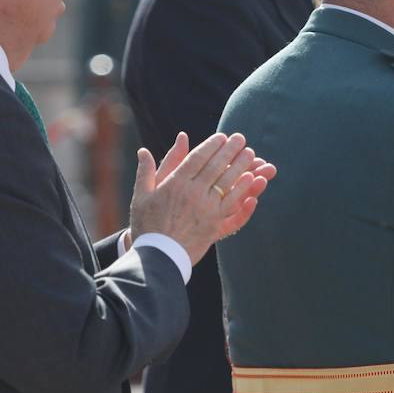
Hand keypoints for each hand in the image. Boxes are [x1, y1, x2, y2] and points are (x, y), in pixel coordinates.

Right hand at [129, 132, 273, 265]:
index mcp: (174, 184)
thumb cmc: (146, 225)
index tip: (222, 136)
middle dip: (230, 150)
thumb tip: (143, 150)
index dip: (211, 145)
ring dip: (241, 166)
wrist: (157, 256)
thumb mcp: (141, 196)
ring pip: (228, 182)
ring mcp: (206, 209)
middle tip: (241, 138)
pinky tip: (251, 179)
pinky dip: (243, 190)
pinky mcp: (215, 224)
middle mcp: (193, 194)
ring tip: (250, 153)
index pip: (197, 158)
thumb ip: (145, 171)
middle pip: (216, 167)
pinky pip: (233, 203)